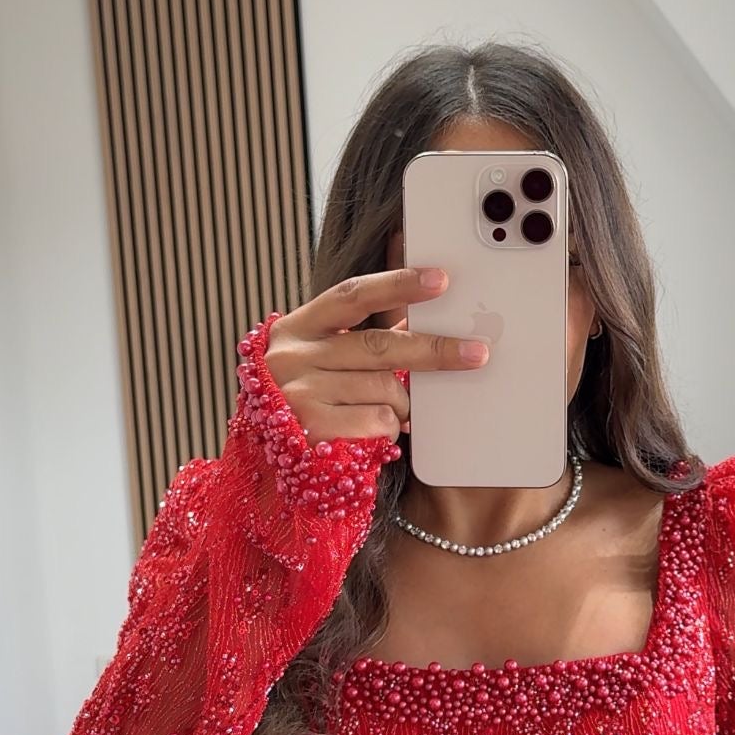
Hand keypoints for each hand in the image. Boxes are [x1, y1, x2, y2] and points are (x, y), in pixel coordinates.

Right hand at [262, 267, 488, 446]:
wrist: (259, 454)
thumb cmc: (302, 398)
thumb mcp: (321, 359)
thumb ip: (361, 339)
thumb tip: (417, 321)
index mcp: (299, 327)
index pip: (353, 295)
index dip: (398, 284)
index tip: (439, 280)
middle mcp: (294, 355)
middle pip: (379, 345)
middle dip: (433, 350)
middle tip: (475, 353)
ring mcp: (300, 392)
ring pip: (383, 388)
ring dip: (404, 403)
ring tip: (402, 412)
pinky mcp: (311, 428)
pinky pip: (376, 421)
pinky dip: (390, 427)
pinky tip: (384, 430)